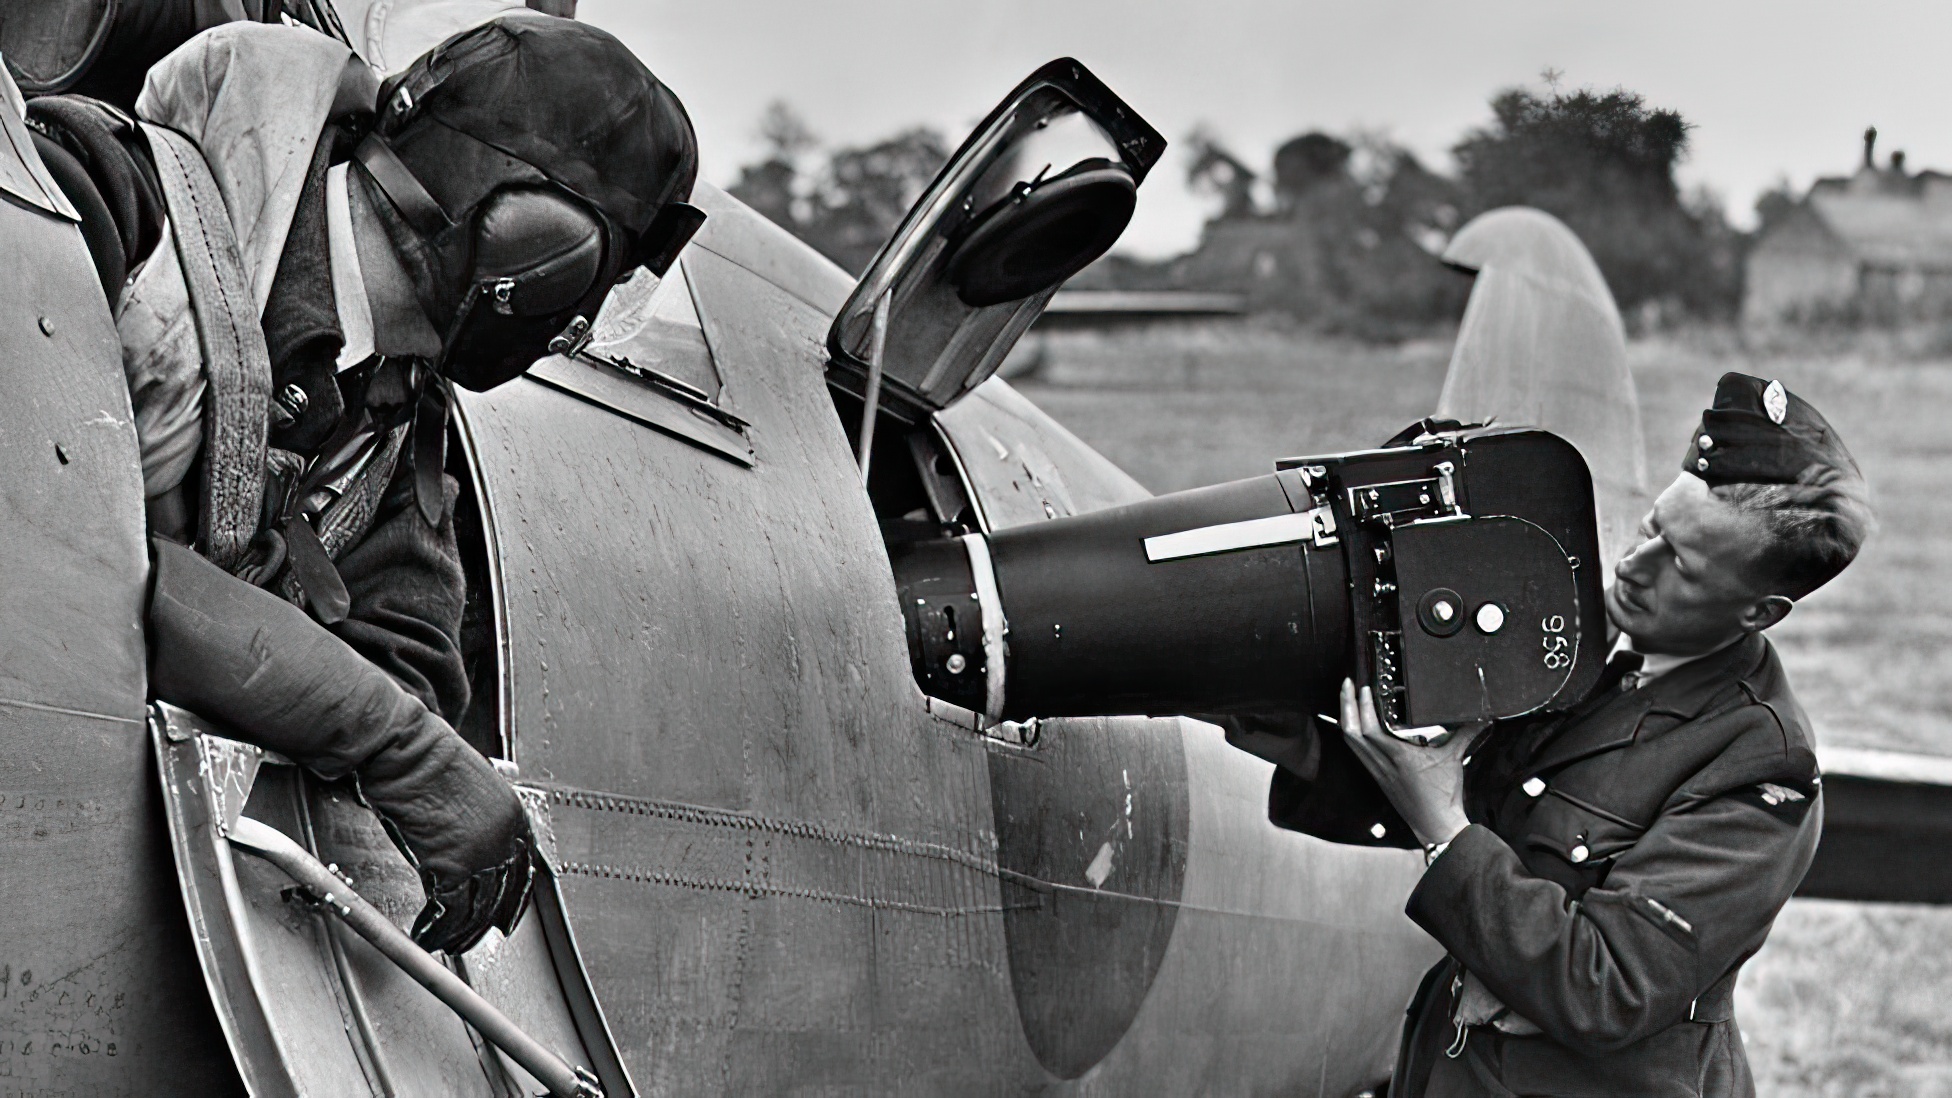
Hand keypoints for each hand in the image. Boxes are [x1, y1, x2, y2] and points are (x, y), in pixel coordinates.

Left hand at [1339, 678, 1474, 847]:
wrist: (1436, 826)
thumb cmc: (1444, 796)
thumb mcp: (1454, 759)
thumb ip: (1465, 734)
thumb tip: (1482, 716)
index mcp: (1400, 757)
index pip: (1371, 729)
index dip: (1362, 706)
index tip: (1363, 687)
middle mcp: (1383, 764)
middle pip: (1352, 733)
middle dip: (1345, 706)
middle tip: (1346, 684)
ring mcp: (1378, 772)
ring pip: (1351, 743)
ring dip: (1346, 719)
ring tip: (1347, 698)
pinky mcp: (1378, 778)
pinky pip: (1359, 753)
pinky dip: (1354, 735)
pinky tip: (1356, 724)